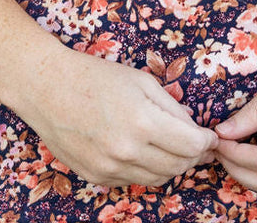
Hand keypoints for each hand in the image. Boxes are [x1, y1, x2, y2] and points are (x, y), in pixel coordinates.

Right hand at [21, 45, 218, 188]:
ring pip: (157, 179)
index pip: (190, 145)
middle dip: (193, 156)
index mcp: (142, 121)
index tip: (209, 136)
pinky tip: (146, 152)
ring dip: (172, 166)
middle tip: (197, 144)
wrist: (47, 88)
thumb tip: (192, 128)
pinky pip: (133, 180)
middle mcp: (127, 150)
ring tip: (175, 149)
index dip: (206, 142)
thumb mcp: (141, 80)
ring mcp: (110, 168)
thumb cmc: (95, 77)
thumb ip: (171, 107)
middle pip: (177, 166)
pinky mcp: (96, 177)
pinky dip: (146, 169)